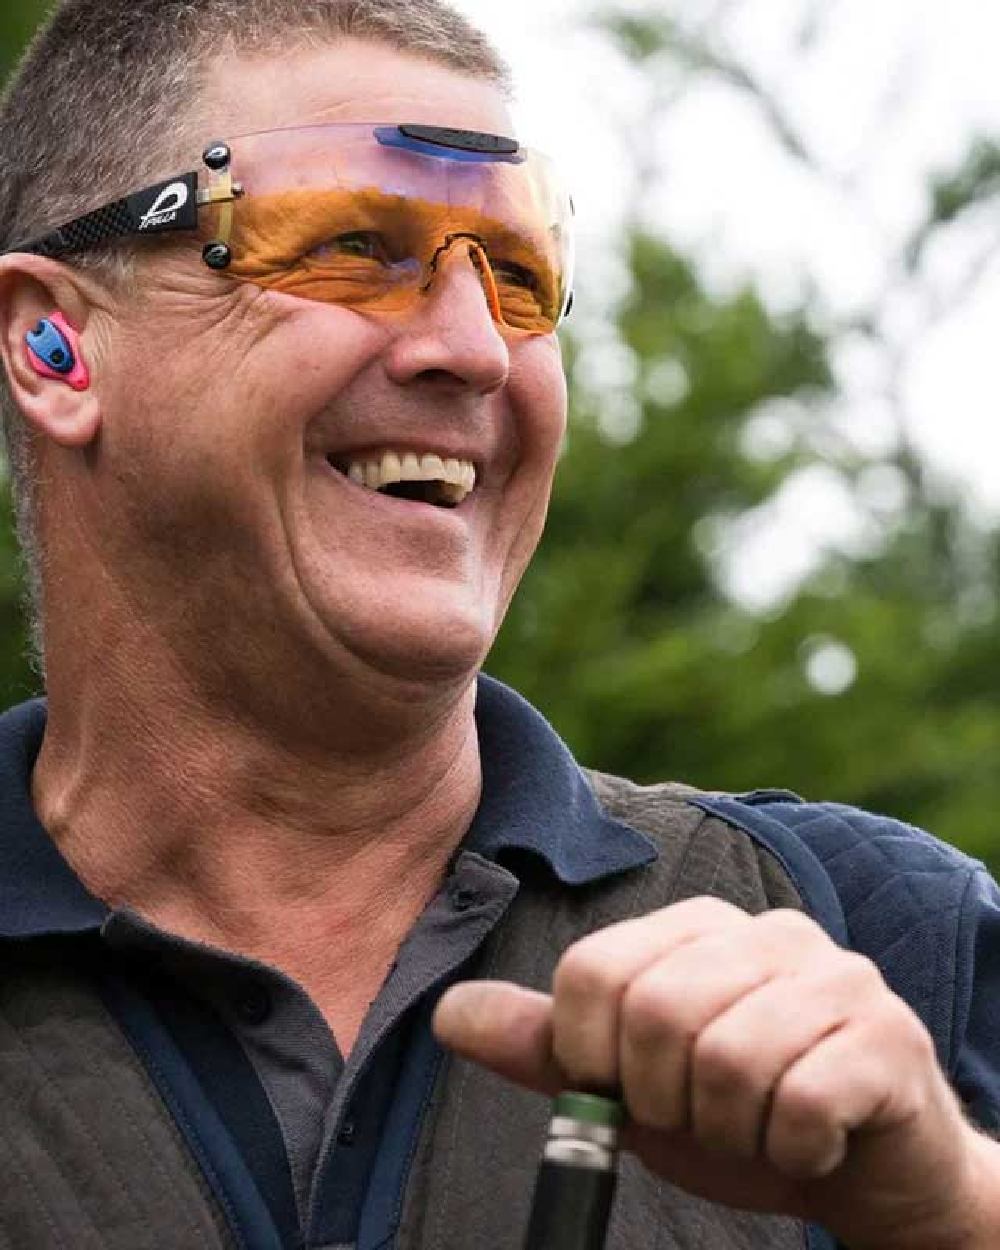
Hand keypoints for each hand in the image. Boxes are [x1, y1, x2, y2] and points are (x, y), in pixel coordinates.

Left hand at [433, 897, 999, 1249]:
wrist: (865, 1164)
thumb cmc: (735, 1114)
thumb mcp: (631, 1085)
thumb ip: (548, 1047)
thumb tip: (446, 1014)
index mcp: (695, 927)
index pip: (592, 969)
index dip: (590, 1053)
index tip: (628, 1090)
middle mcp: (766, 933)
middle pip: (656, 1010)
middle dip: (661, 1099)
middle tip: (698, 1115)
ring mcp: (834, 975)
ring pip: (728, 1059)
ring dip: (728, 1130)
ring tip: (754, 1125)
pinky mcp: (887, 1034)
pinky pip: (802, 1102)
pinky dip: (788, 1149)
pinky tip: (806, 1140)